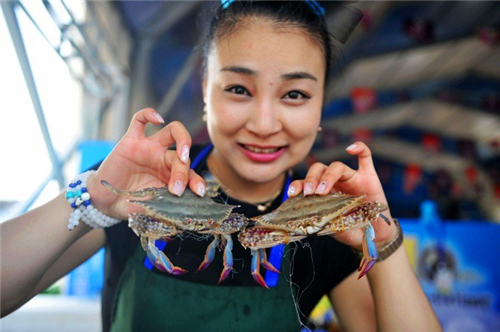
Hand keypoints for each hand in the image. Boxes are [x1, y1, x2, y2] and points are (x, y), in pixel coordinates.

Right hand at [86, 108, 205, 218]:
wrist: (103, 201)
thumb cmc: (128, 204)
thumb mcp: (148, 209)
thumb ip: (163, 210)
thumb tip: (181, 218)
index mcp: (170, 175)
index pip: (190, 173)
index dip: (197, 181)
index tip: (199, 192)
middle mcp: (162, 158)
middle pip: (181, 156)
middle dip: (183, 172)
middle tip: (176, 189)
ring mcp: (148, 147)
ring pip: (172, 131)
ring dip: (183, 139)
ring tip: (183, 154)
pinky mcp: (131, 140)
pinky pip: (139, 120)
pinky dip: (149, 114)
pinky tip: (157, 118)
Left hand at [288, 141, 396, 249]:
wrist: (375, 236)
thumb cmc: (352, 231)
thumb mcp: (335, 230)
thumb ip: (326, 224)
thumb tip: (312, 224)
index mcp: (323, 193)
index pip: (306, 182)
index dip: (298, 184)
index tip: (291, 194)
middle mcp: (335, 183)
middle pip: (319, 169)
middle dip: (311, 179)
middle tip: (309, 193)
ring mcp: (352, 178)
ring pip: (337, 166)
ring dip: (328, 175)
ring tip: (322, 190)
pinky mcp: (369, 177)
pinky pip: (365, 157)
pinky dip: (360, 149)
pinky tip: (351, 148)